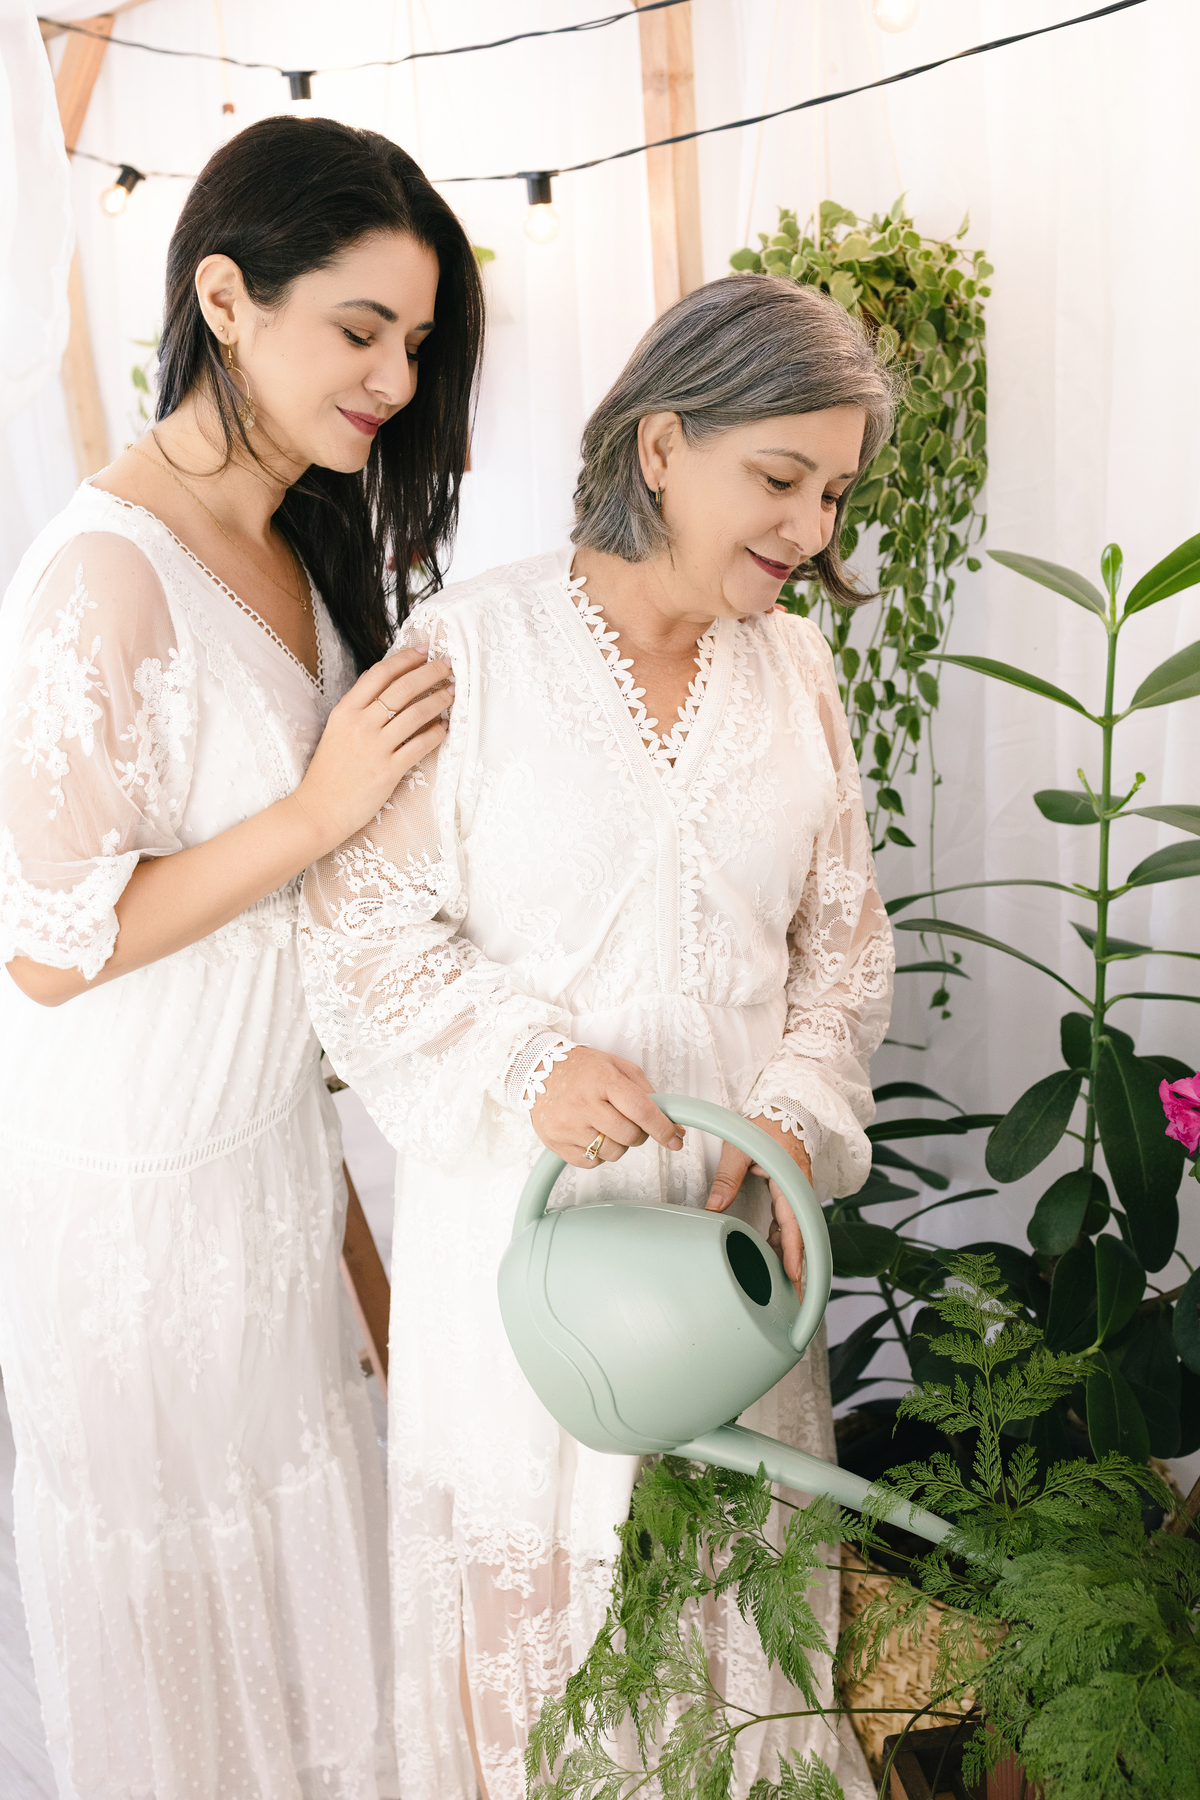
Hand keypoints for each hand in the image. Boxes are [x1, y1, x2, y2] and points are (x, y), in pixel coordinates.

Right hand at [291, 648, 452, 853]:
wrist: (319, 809)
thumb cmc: (329, 772)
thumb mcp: (336, 730)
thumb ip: (358, 708)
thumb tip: (384, 684)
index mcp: (345, 711)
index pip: (379, 674)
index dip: (405, 659)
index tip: (424, 650)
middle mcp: (360, 725)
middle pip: (402, 688)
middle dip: (430, 672)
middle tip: (448, 665)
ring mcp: (375, 748)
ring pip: (415, 714)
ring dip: (438, 699)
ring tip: (452, 692)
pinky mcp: (388, 771)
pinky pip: (420, 745)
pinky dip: (437, 733)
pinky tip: (445, 726)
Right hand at [530, 1046, 684, 1168]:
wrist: (535, 1070)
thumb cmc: (579, 1068)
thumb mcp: (615, 1066)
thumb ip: (645, 1090)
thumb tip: (671, 1122)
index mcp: (603, 1080)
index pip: (642, 1110)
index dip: (663, 1128)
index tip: (675, 1139)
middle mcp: (584, 1104)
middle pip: (630, 1136)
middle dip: (639, 1134)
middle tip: (630, 1122)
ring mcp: (568, 1126)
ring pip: (613, 1153)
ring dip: (618, 1144)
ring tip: (606, 1125)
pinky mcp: (556, 1143)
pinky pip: (592, 1162)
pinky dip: (598, 1153)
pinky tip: (590, 1133)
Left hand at [705, 1114, 811, 1299]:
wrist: (787, 1110)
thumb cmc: (766, 1126)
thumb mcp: (740, 1148)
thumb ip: (727, 1177)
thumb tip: (714, 1207)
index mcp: (790, 1181)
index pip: (794, 1224)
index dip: (794, 1252)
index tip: (793, 1276)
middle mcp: (799, 1191)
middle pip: (799, 1235)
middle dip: (797, 1267)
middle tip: (794, 1297)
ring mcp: (797, 1193)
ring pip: (795, 1231)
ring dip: (789, 1256)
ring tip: (782, 1285)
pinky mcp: (792, 1194)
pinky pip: (790, 1222)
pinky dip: (783, 1240)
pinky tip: (771, 1254)